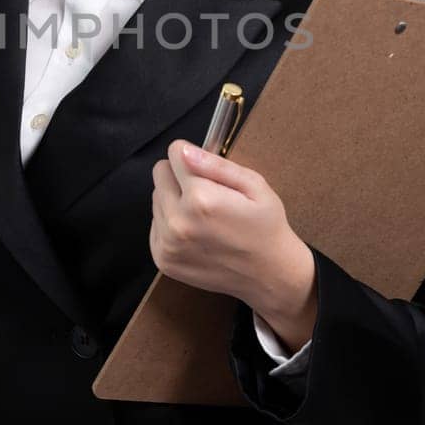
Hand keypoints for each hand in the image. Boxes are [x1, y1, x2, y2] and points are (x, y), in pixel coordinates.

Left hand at [150, 139, 317, 347]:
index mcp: (200, 198)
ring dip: (174, 201)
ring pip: (156, 199)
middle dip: (180, 178)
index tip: (207, 171)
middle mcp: (177, 221)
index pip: (174, 154)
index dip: (192, 157)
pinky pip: (155, 224)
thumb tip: (183, 150)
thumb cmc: (265, 226)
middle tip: (207, 195)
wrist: (269, 274)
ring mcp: (167, 243)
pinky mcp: (162, 259)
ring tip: (204, 216)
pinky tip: (196, 233)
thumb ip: (216, 165)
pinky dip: (170, 224)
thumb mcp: (254, 185)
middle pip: (160, 174)